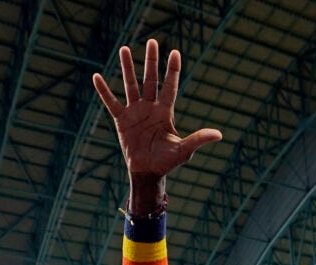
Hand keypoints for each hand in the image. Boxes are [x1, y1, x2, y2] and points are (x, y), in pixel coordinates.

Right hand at [92, 39, 221, 178]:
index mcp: (165, 112)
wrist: (147, 172)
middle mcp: (150, 108)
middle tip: (152, 41)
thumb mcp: (184, 149)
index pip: (169, 86)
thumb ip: (198, 139)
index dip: (172, 70)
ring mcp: (135, 112)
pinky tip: (96, 77)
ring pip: (131, 85)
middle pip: (150, 79)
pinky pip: (111, 102)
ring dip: (128, 68)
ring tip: (125, 49)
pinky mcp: (121, 120)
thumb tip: (219, 135)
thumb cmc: (167, 162)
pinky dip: (103, 91)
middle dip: (151, 61)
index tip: (174, 52)